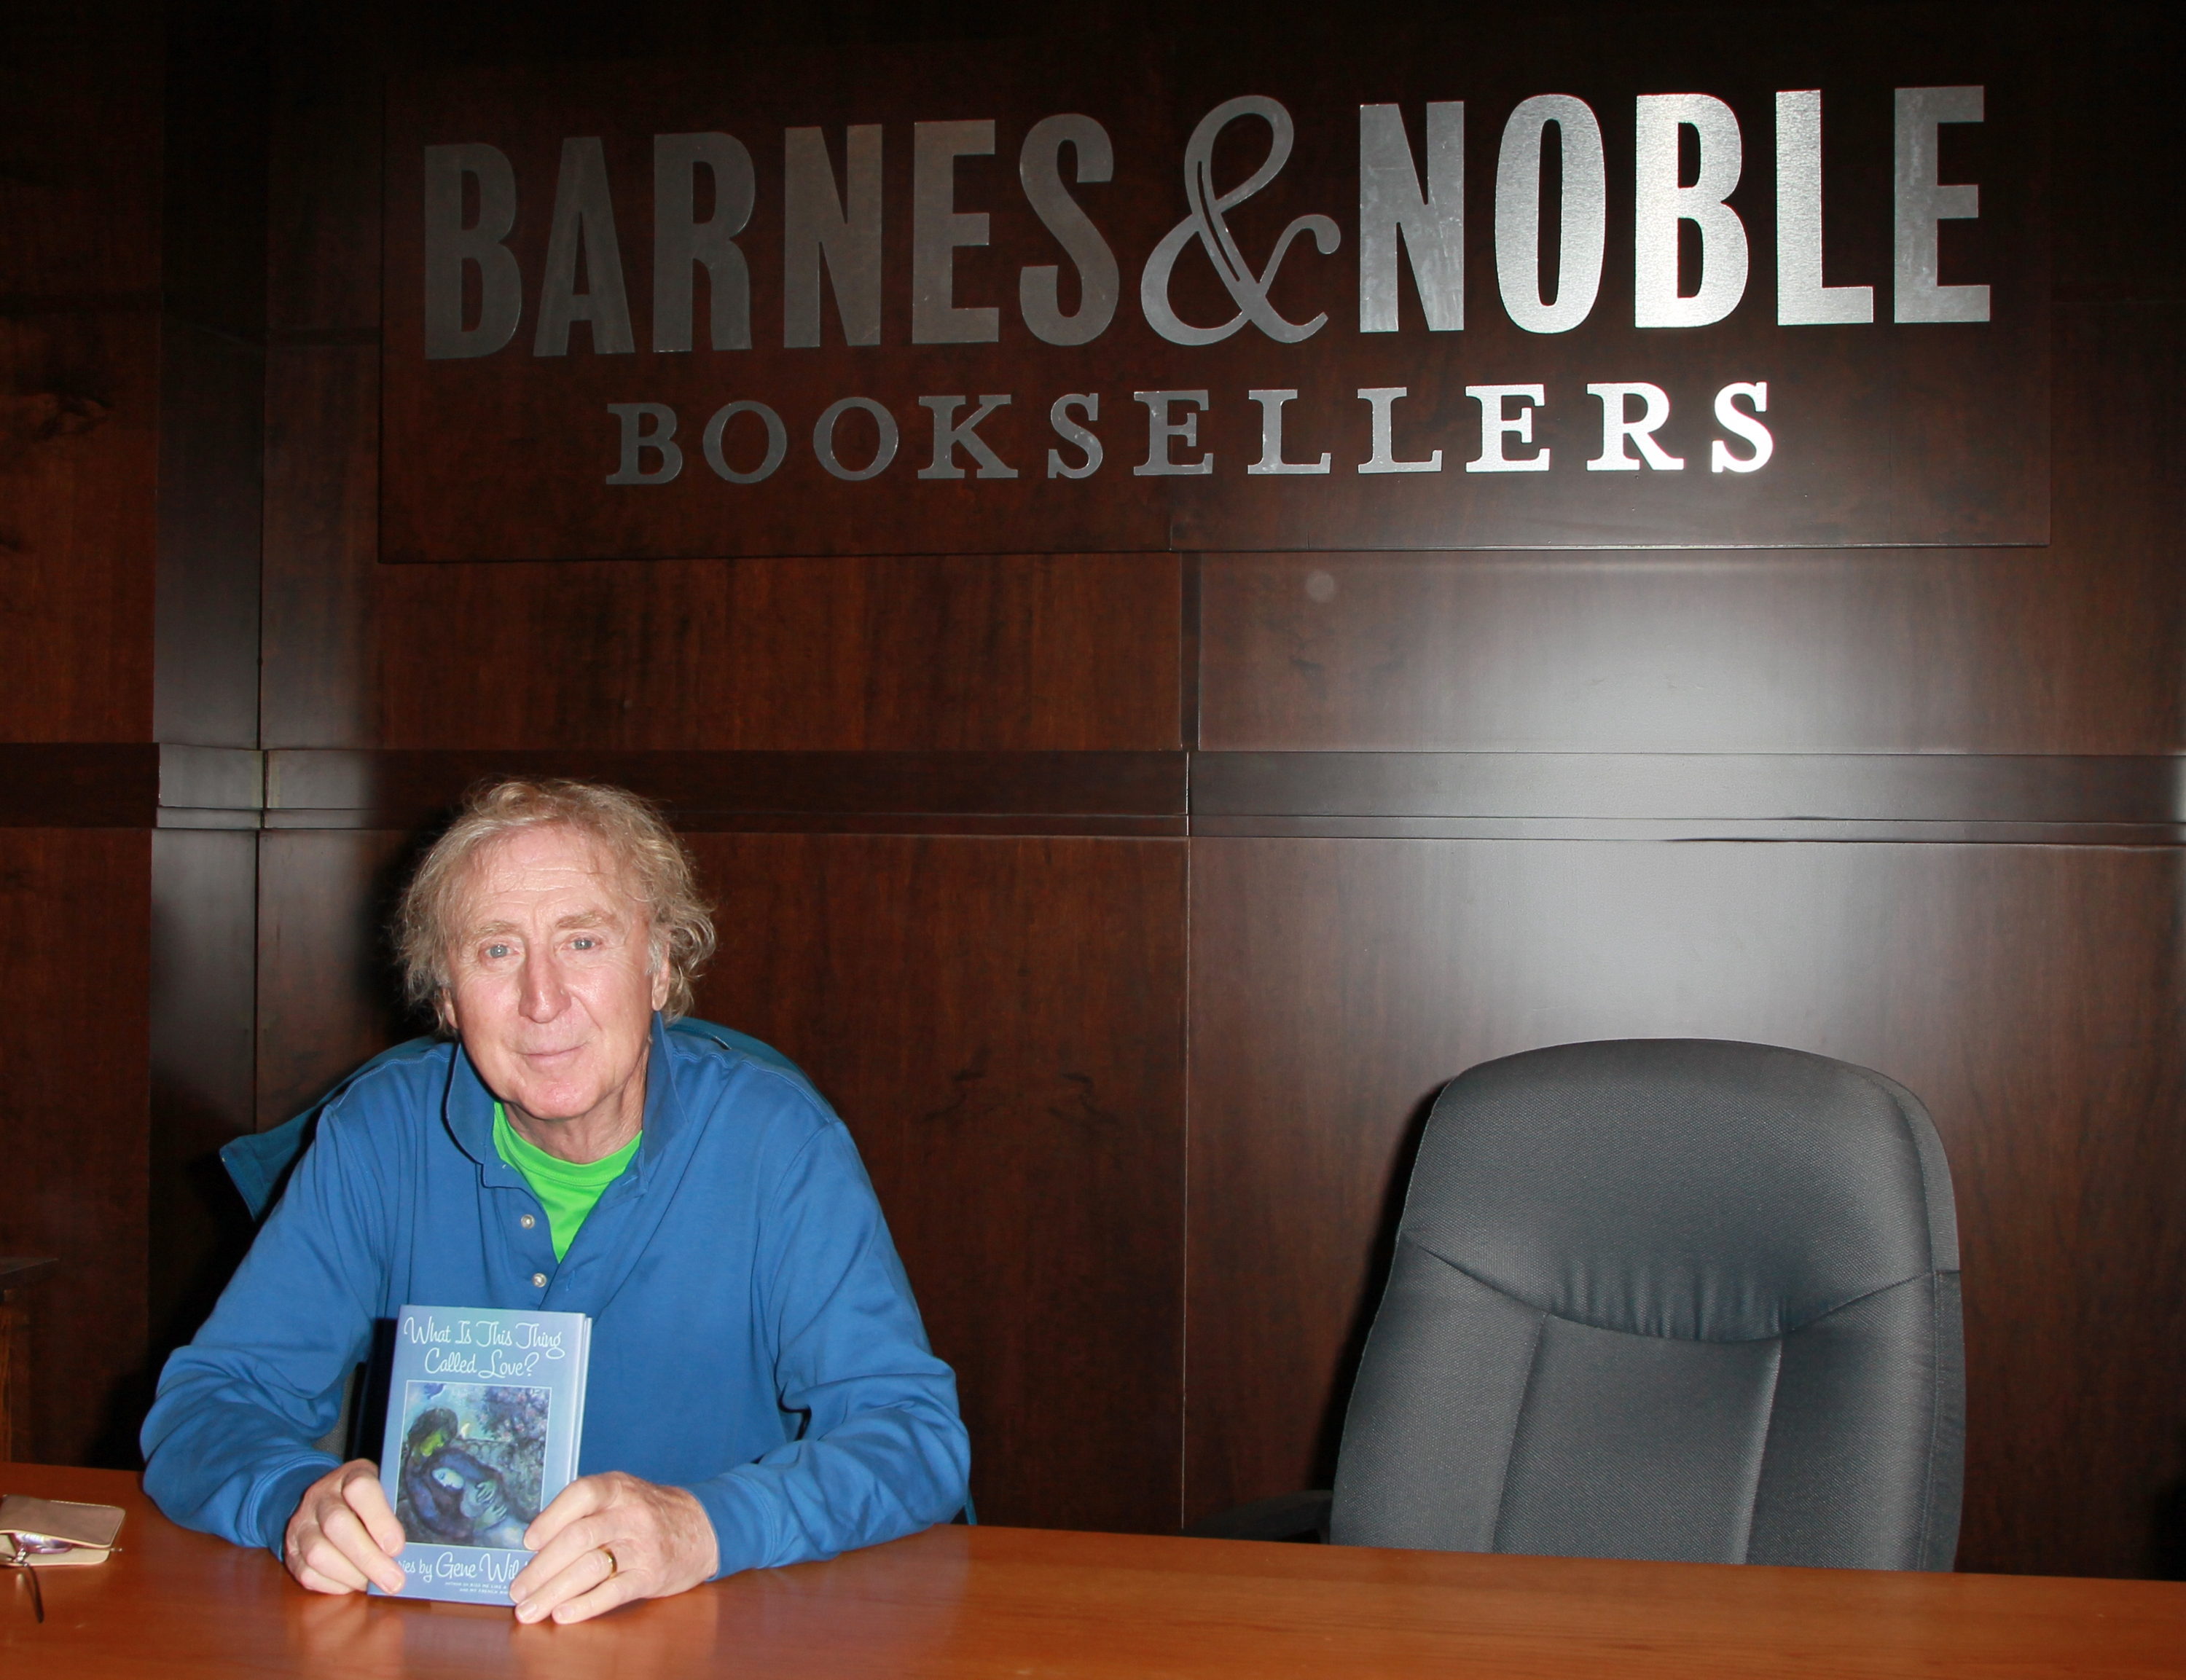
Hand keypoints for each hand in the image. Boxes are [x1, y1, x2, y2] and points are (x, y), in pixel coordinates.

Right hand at [284, 1459, 405, 1594]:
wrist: (321, 1500)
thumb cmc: (365, 1500)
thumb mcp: (382, 1490)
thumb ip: (396, 1510)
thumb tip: (417, 1548)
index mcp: (349, 1476)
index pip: (361, 1488)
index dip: (379, 1519)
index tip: (397, 1547)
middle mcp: (320, 1497)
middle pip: (338, 1525)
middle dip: (369, 1558)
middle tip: (395, 1581)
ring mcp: (301, 1524)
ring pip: (319, 1553)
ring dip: (352, 1575)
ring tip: (375, 1584)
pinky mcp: (291, 1552)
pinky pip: (308, 1574)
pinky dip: (334, 1584)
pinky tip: (354, 1584)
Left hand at [509, 1472, 717, 1623]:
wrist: (703, 1528)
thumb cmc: (649, 1513)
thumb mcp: (622, 1495)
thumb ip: (585, 1511)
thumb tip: (535, 1546)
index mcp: (619, 1488)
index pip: (581, 1494)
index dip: (550, 1518)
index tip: (527, 1543)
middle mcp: (631, 1514)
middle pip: (579, 1537)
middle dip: (542, 1567)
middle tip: (518, 1589)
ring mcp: (643, 1545)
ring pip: (591, 1567)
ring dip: (554, 1591)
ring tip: (530, 1610)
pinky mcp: (651, 1575)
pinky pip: (613, 1592)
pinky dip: (585, 1605)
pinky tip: (563, 1614)